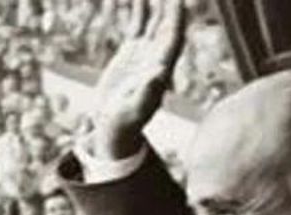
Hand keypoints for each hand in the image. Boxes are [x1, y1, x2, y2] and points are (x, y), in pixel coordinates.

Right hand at [86, 0, 187, 160]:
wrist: (113, 125)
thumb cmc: (125, 123)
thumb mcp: (134, 109)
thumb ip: (147, 91)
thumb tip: (160, 71)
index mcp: (161, 68)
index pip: (174, 37)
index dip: (177, 18)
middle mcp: (157, 56)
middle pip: (167, 23)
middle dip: (169, 5)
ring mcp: (145, 51)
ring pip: (154, 20)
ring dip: (155, 3)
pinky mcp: (131, 51)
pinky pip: (137, 25)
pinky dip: (138, 10)